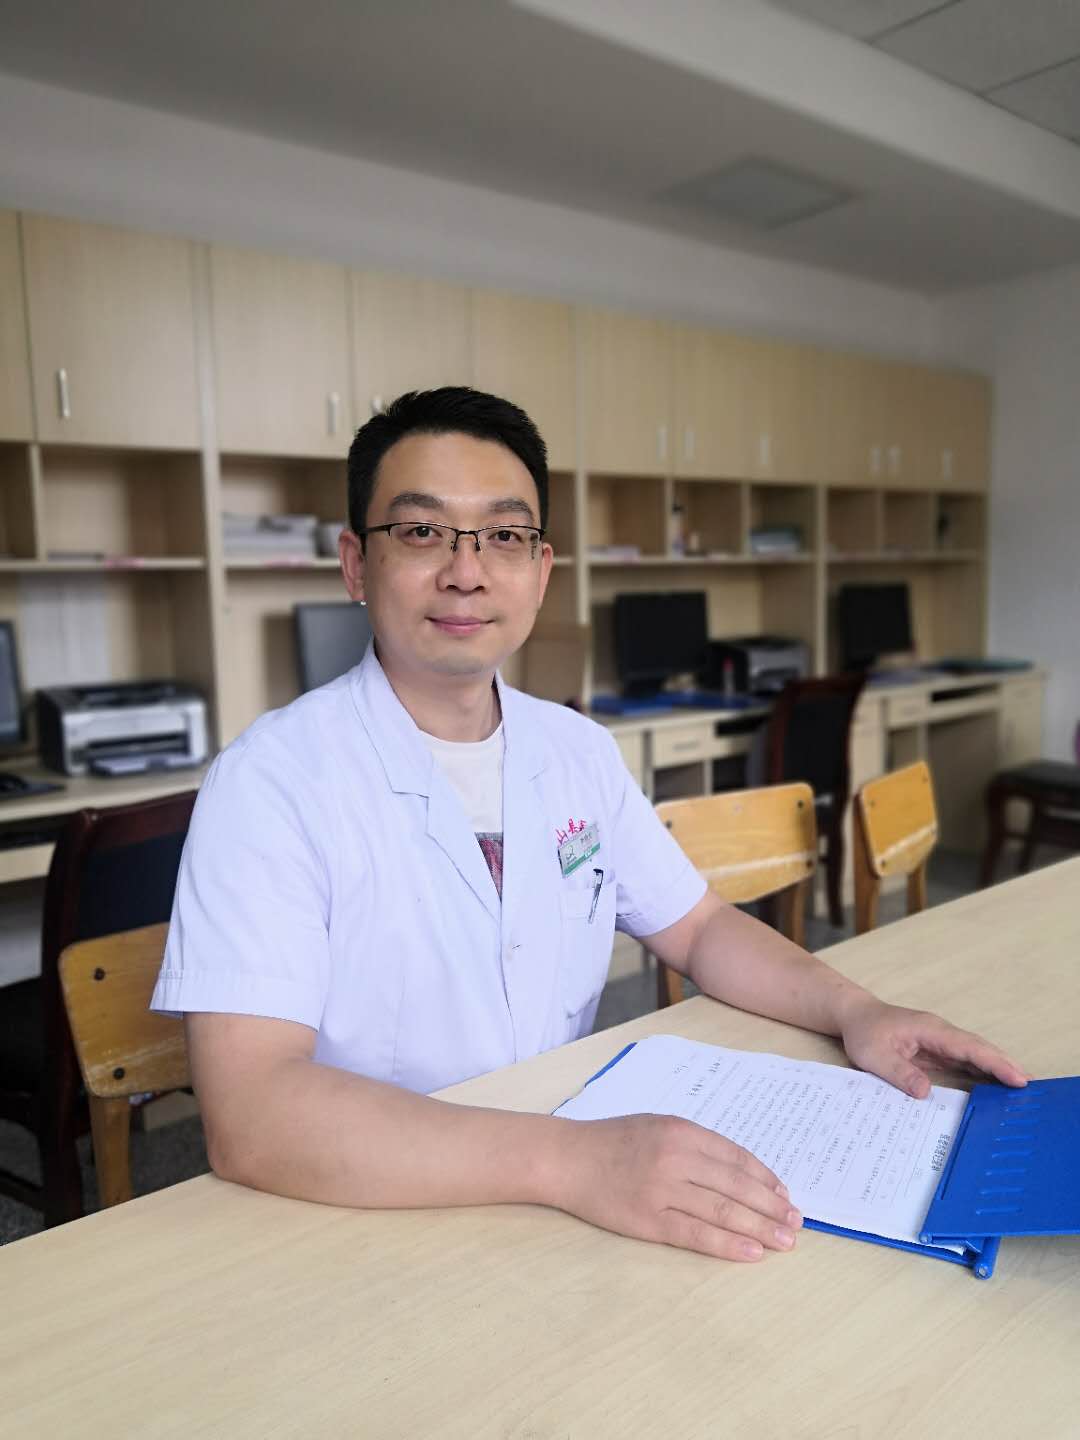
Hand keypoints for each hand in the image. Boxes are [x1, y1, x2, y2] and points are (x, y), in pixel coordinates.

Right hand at [553, 1113, 801, 1261]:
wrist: (567, 1158)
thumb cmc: (612, 1141)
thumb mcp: (656, 1125)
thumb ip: (693, 1143)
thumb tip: (738, 1171)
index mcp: (680, 1130)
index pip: (736, 1157)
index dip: (765, 1178)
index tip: (785, 1195)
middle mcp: (676, 1157)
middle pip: (736, 1185)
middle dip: (772, 1206)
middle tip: (797, 1223)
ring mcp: (662, 1190)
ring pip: (723, 1210)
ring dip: (760, 1227)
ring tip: (785, 1241)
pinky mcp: (649, 1219)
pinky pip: (696, 1234)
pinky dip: (728, 1244)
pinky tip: (752, 1252)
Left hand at [839, 996, 1029, 1099]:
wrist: (856, 1016)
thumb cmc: (864, 1032)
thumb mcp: (873, 1055)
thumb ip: (898, 1073)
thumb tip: (925, 1093)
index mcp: (930, 1030)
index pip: (969, 1047)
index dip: (994, 1063)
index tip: (1017, 1077)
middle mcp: (941, 1034)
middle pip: (980, 1050)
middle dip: (1006, 1066)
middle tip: (1032, 1087)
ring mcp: (941, 1041)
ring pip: (976, 1055)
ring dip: (998, 1070)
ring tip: (1022, 1090)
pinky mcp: (938, 1051)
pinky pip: (965, 1061)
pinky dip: (983, 1072)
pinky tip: (995, 1087)